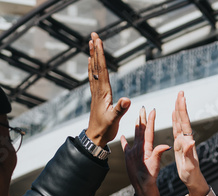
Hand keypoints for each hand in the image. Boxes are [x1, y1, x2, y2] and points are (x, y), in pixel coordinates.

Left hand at [86, 32, 129, 146]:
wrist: (94, 138)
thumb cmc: (105, 130)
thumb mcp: (114, 120)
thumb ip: (120, 109)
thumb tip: (128, 99)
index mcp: (103, 92)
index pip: (102, 69)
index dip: (100, 54)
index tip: (98, 41)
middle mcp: (98, 90)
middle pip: (96, 65)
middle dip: (95, 49)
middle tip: (93, 34)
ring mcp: (96, 92)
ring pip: (94, 69)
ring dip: (93, 55)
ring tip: (91, 43)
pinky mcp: (97, 96)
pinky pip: (93, 77)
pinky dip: (92, 67)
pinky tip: (90, 61)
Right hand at [120, 106, 169, 195]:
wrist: (143, 185)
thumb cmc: (150, 176)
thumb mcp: (155, 164)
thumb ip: (159, 154)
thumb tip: (167, 145)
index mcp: (147, 147)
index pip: (149, 130)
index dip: (151, 120)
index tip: (152, 109)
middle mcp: (142, 147)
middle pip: (142, 129)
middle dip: (143, 118)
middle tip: (143, 107)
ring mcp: (135, 151)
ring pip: (135, 135)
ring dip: (136, 126)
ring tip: (136, 117)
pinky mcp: (129, 156)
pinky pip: (126, 146)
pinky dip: (124, 140)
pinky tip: (122, 135)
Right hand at [171, 91, 209, 195]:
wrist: (193, 180)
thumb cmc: (191, 174)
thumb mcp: (190, 165)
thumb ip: (190, 153)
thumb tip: (191, 141)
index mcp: (187, 142)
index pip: (185, 123)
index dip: (182, 110)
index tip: (181, 98)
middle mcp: (186, 139)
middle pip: (183, 119)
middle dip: (181, 105)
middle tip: (181, 92)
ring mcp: (183, 140)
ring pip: (180, 122)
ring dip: (179, 110)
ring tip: (178, 98)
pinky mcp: (180, 144)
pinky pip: (177, 129)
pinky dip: (175, 120)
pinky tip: (174, 114)